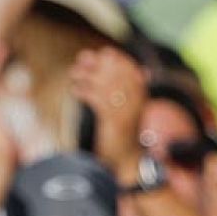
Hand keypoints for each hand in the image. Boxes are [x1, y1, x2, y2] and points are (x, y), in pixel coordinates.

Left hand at [69, 46, 145, 176]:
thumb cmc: (121, 137)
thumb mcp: (123, 113)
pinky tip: (75, 90)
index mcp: (141, 101)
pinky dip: (85, 92)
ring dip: (89, 76)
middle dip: (100, 65)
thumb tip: (116, 74)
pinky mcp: (115, 123)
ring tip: (75, 73)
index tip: (105, 52)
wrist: (125, 162)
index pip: (133, 73)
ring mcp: (127, 114)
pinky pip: (98, 101)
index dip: (120, 61)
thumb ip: (121, 95)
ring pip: (106, 86)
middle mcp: (137, 105)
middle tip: (84, 57)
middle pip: (118, 76)